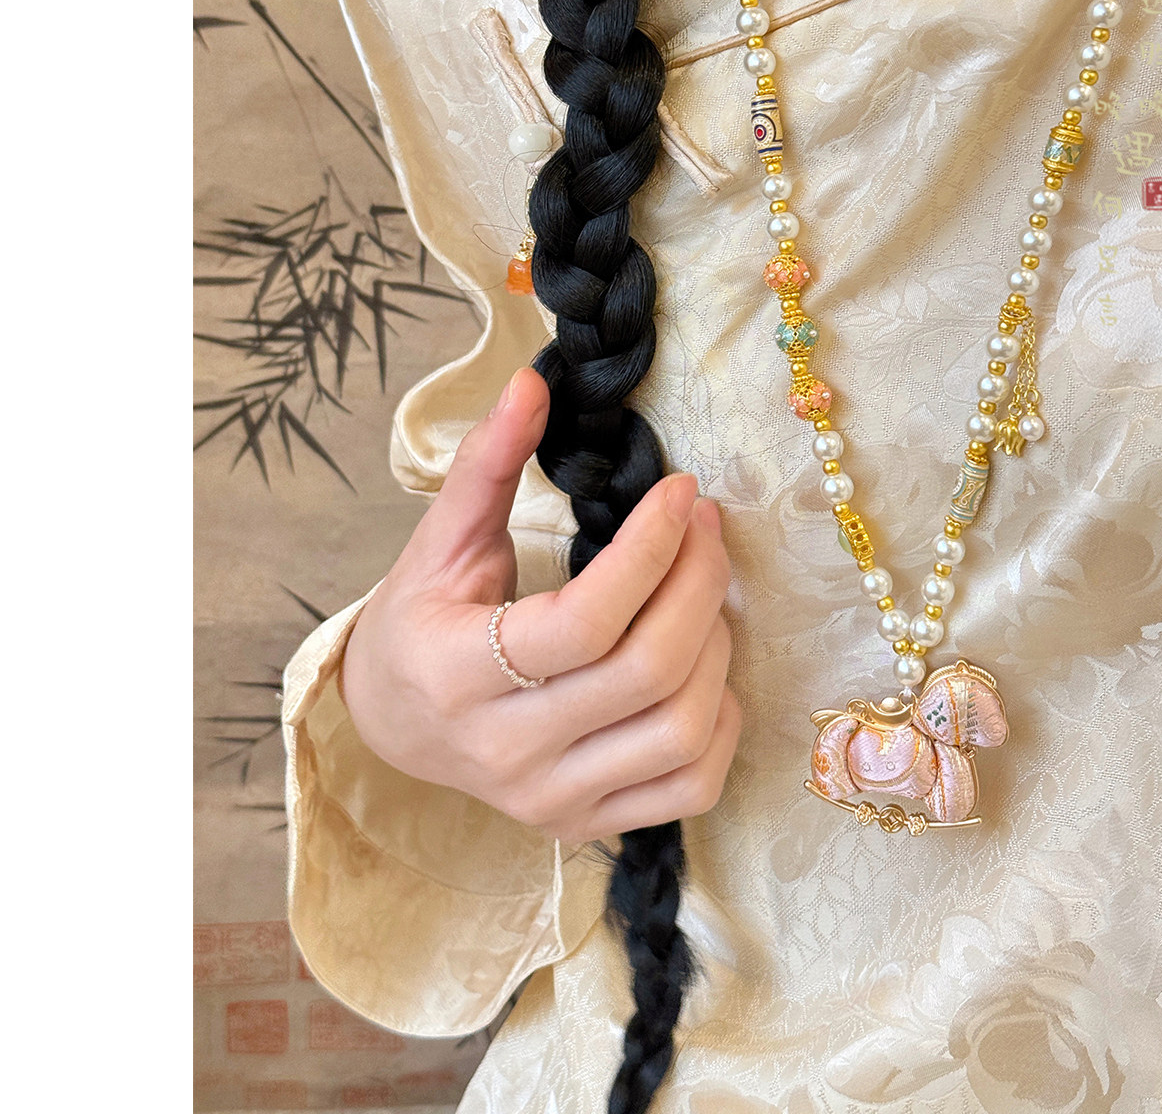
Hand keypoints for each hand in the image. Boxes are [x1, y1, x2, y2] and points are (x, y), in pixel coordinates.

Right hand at [339, 367, 740, 843]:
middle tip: (708, 528)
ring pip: (680, 731)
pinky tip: (704, 670)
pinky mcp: (585, 822)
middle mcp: (505, 750)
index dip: (650, 549)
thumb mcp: (438, 542)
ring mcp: (549, 798)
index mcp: (456, 673)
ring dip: (716, 647)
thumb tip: (533, 383)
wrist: (396, 725)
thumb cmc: (419, 623)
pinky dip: (720, 723)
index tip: (683, 492)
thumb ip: (488, 464)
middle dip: (701, 584)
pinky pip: (690, 787)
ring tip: (704, 594)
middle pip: (646, 672)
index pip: (582, 621)